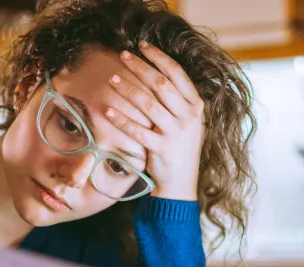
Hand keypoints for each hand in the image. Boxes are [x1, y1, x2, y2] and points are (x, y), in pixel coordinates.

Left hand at [106, 41, 204, 200]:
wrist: (181, 183)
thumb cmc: (180, 148)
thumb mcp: (188, 122)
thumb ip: (178, 100)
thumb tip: (156, 72)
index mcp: (196, 106)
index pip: (177, 74)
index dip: (159, 57)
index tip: (142, 46)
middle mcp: (189, 117)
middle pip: (161, 84)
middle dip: (141, 67)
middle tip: (123, 55)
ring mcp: (176, 133)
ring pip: (149, 104)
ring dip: (128, 89)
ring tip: (112, 78)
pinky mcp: (162, 149)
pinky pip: (138, 131)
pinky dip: (122, 120)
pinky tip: (108, 110)